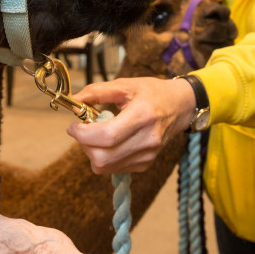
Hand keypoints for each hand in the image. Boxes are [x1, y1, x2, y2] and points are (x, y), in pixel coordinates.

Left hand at [68, 76, 194, 173]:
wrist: (180, 107)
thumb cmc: (153, 93)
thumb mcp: (126, 84)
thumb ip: (98, 91)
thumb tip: (75, 100)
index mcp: (143, 116)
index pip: (107, 136)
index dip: (84, 134)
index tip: (74, 126)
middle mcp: (147, 140)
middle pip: (103, 157)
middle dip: (84, 145)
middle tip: (83, 131)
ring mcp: (147, 155)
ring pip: (105, 167)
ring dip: (92, 153)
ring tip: (96, 136)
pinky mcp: (145, 164)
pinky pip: (114, 169)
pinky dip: (104, 157)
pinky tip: (110, 142)